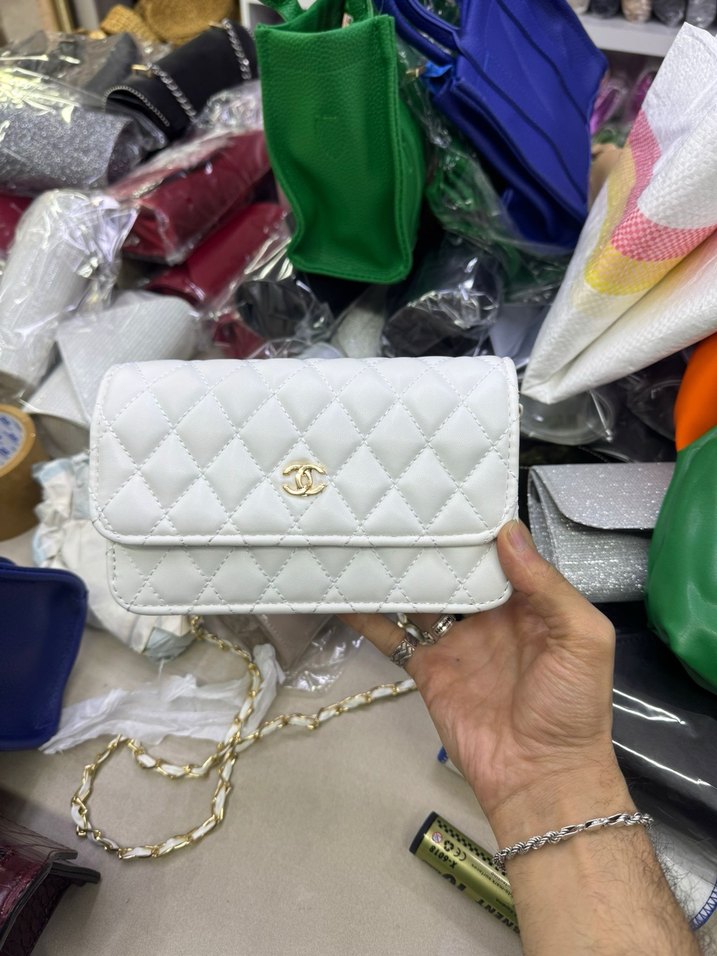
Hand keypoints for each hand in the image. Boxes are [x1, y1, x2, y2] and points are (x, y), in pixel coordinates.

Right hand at [340, 520, 626, 839]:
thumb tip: (508, 531)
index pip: (499, 553)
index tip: (449, 492)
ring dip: (396, 570)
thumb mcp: (581, 638)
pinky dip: (368, 615)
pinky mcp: (427, 667)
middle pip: (454, 568)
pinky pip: (394, 635)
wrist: (540, 778)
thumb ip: (547, 586)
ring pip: (420, 595)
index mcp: (529, 602)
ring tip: (364, 535)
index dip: (477, 526)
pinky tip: (342, 591)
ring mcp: (454, 640)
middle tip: (397, 505)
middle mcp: (489, 615)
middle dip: (432, 541)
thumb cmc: (573, 707)